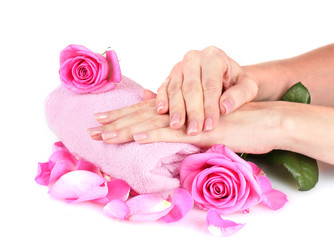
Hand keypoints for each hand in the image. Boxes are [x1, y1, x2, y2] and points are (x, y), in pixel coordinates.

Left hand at [89, 99, 281, 154]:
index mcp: (181, 113)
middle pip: (142, 116)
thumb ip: (187, 130)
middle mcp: (182, 113)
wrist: (265, 122)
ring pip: (152, 123)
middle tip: (91, 128)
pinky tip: (136, 138)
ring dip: (126, 129)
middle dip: (115, 122)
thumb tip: (169, 133)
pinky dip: (154, 134)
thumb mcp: (208, 128)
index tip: (103, 122)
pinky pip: (174, 133)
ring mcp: (191, 121)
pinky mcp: (202, 130)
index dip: (123, 117)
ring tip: (104, 134)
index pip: (146, 113)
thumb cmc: (238, 126)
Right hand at [155, 46, 257, 134]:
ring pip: (176, 88)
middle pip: (191, 87)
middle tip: (193, 130)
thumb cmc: (235, 82)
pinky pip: (164, 87)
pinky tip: (162, 111)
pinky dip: (161, 99)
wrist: (222, 75)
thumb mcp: (247, 86)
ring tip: (177, 125)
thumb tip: (224, 108)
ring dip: (176, 108)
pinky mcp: (170, 76)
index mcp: (214, 57)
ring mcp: (180, 66)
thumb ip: (239, 95)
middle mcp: (194, 58)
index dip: (210, 107)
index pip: (210, 85)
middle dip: (192, 111)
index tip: (210, 126)